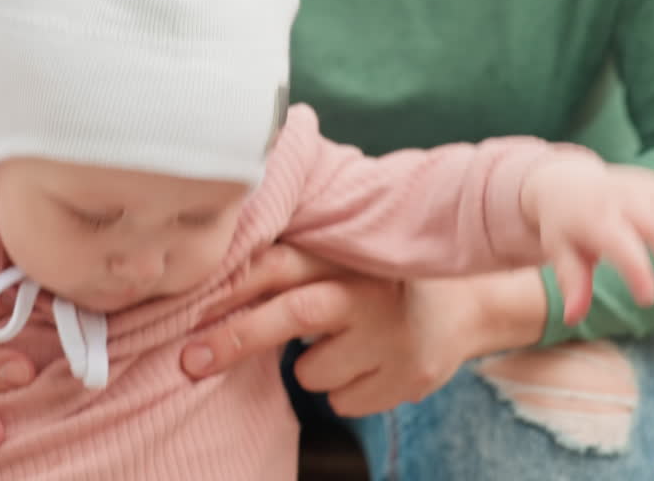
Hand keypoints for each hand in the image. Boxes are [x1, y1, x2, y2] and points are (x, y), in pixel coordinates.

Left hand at [180, 244, 546, 416]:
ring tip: (342, 345)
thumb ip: (291, 263)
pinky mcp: (407, 379)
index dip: (230, 286)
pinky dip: (342, 388)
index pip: (279, 263)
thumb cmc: (379, 279)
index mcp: (345, 254)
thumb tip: (207, 287)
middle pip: (292, 315)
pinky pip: (341, 400)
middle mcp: (369, 292)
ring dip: (308, 366)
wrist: (469, 304)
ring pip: (310, 371)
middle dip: (235, 339)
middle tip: (191, 362)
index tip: (184, 307)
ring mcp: (391, 338)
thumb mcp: (342, 256)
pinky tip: (369, 364)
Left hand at [520, 155, 653, 325]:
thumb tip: (571, 317)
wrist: (568, 182)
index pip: (621, 245)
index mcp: (597, 219)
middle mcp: (627, 201)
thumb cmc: (566, 227)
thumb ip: (572, 282)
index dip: (636, 272)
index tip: (648, 301)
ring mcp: (651, 191)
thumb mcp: (560, 251)